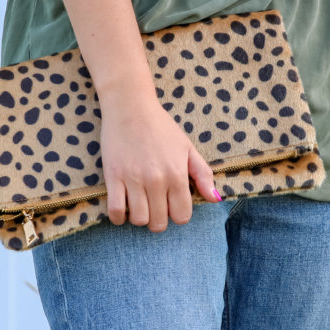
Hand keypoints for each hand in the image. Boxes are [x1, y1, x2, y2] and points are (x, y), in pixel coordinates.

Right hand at [98, 95, 222, 232]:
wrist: (131, 107)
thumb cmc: (161, 127)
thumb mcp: (187, 148)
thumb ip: (202, 174)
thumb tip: (215, 199)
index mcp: (177, 174)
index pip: (182, 216)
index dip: (177, 215)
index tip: (171, 205)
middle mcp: (157, 180)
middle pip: (158, 223)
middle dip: (158, 220)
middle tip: (154, 206)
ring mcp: (134, 179)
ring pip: (138, 220)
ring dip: (139, 217)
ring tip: (139, 204)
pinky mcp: (113, 176)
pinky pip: (115, 211)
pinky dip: (118, 217)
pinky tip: (123, 207)